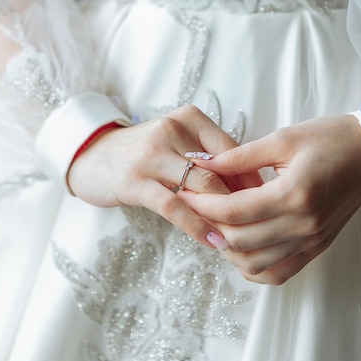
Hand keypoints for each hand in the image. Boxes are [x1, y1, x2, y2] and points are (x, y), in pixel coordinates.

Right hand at [67, 104, 262, 246]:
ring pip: (202, 187)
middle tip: (261, 226)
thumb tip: (253, 188)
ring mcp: (152, 155)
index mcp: (189, 118)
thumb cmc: (143, 153)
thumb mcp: (176, 143)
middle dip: (245, 202)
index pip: (233, 150)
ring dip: (226, 217)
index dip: (254, 180)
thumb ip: (208, 158)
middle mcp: (172, 129)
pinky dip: (198, 226)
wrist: (90, 156)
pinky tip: (213, 243)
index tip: (269, 204)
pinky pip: (174, 207)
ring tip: (243, 239)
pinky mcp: (135, 181)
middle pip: (222, 169)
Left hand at [179, 115, 360, 283]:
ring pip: (255, 264)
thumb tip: (199, 161)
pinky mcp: (317, 248)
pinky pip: (279, 273)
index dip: (201, 204)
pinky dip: (253, 268)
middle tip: (192, 207)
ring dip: (227, 251)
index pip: (233, 212)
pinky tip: (240, 249)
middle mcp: (303, 225)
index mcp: (294, 195)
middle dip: (207, 225)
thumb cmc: (330, 139)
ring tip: (213, 226)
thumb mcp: (282, 139)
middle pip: (239, 242)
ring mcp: (312, 241)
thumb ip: (238, 156)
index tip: (182, 190)